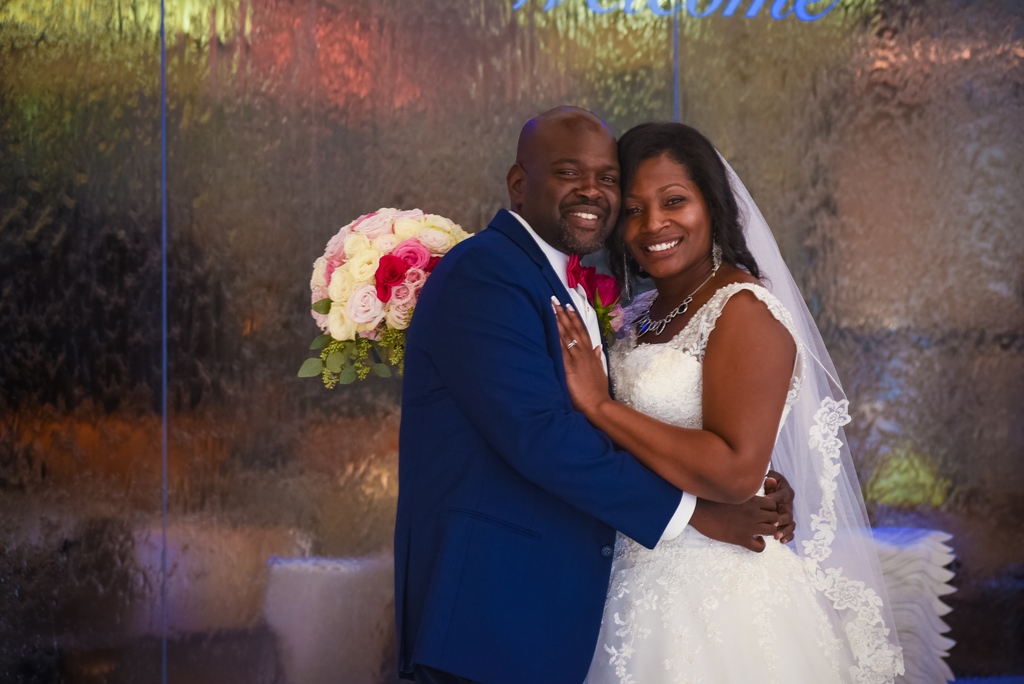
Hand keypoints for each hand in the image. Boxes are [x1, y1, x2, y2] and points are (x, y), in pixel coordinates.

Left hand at [551, 296, 609, 413]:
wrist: (598, 404)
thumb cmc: (598, 391)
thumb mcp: (600, 372)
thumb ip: (597, 359)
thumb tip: (598, 348)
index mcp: (590, 354)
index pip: (582, 331)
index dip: (575, 318)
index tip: (568, 306)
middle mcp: (584, 353)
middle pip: (573, 329)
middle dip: (564, 314)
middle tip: (555, 300)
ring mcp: (576, 359)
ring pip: (567, 335)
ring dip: (559, 320)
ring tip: (552, 308)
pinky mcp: (569, 367)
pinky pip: (561, 350)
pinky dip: (556, 338)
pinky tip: (550, 328)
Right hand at [688, 495, 779, 552]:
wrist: (697, 510)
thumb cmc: (710, 498)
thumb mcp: (730, 491)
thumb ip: (742, 492)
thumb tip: (744, 490)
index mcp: (751, 499)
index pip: (773, 504)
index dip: (770, 508)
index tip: (763, 510)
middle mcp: (753, 512)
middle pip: (775, 517)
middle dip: (771, 519)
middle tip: (762, 521)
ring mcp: (749, 526)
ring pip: (772, 530)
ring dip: (767, 531)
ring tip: (759, 530)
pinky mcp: (741, 539)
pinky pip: (760, 547)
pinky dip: (760, 544)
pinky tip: (754, 540)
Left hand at [764, 470, 794, 542]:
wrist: (771, 487)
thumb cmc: (769, 482)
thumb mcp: (770, 478)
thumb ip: (770, 481)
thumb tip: (769, 480)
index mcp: (786, 493)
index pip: (781, 496)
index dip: (774, 499)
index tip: (766, 503)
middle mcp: (788, 505)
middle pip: (788, 513)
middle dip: (781, 520)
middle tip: (773, 524)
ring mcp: (788, 515)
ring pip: (790, 524)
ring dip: (784, 531)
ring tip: (776, 536)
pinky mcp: (786, 522)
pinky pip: (790, 530)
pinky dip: (788, 536)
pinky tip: (782, 541)